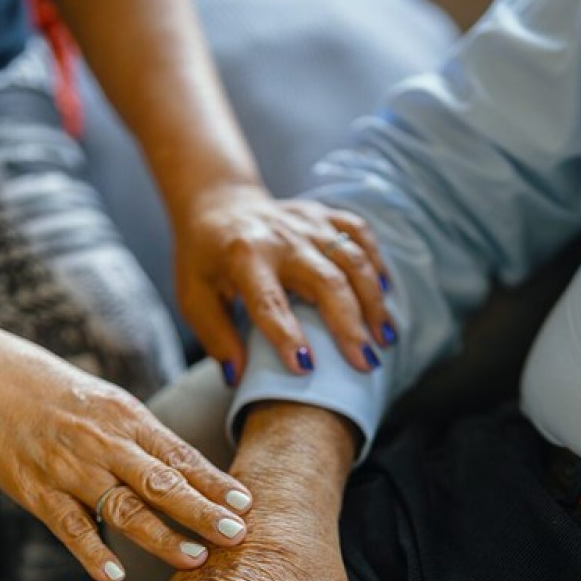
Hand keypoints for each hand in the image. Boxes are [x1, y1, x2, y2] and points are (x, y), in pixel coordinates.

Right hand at [0, 338, 251, 580]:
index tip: (247, 504)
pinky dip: (90, 550)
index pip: (180, 456)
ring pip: (122, 507)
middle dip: (201, 510)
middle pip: (161, 482)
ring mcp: (70, 469)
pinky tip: (114, 574)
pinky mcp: (36, 491)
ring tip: (195, 558)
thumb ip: (153, 443)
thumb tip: (200, 479)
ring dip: (161, 536)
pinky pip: (68, 525)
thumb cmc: (65, 398)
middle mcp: (105, 444)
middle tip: (237, 534)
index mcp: (130, 420)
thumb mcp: (116, 407)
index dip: (214, 481)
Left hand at [173, 183, 395, 381]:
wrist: (218, 202)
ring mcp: (306, 223)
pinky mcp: (324, 215)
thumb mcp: (194, 297)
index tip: (306, 368)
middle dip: (349, 324)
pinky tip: (386, 296)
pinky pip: (359, 234)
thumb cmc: (204, 259)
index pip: (268, 301)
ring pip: (351, 259)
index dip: (286, 335)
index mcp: (242, 257)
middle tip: (367, 363)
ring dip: (373, 301)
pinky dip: (377, 264)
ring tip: (385, 339)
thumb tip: (237, 378)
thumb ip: (216, 337)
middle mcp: (280, 237)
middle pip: (326, 280)